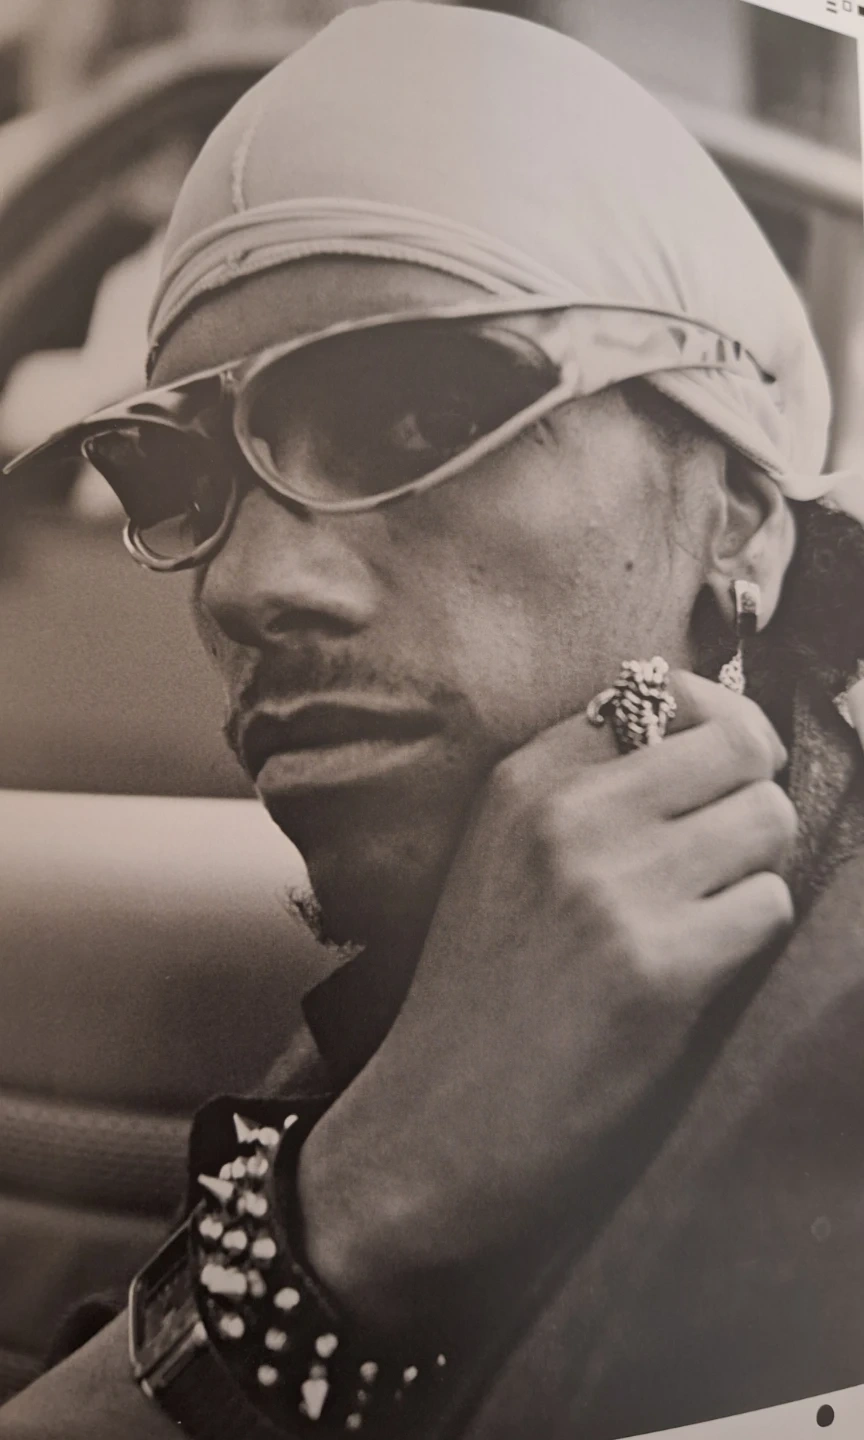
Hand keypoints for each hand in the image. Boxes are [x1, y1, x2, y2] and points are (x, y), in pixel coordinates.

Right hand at [298, 673, 795, 1328]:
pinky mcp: (659, 966)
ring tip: (702, 919)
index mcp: (525, 779)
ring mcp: (613, 886)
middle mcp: (568, 815)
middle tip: (722, 856)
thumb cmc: (481, 995)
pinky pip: (769, 905)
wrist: (437, 1124)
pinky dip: (750, 939)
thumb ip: (584, 792)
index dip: (713, 734)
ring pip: (769, 820)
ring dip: (754, 872)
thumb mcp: (501, 858)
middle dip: (750, 797)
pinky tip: (695, 973)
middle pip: (741, 745)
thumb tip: (710, 743)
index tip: (713, 781)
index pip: (666, 691)